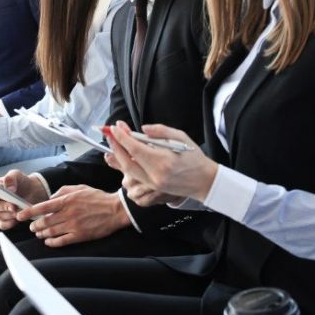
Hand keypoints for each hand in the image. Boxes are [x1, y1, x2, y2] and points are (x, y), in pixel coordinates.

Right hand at [0, 170, 47, 230]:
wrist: (31, 192)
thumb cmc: (20, 181)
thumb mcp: (16, 175)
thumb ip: (11, 178)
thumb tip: (9, 188)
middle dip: (2, 206)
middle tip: (13, 205)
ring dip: (9, 214)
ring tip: (19, 210)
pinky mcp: (2, 222)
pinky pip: (3, 225)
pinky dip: (11, 222)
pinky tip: (18, 217)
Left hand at [15, 185, 130, 246]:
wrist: (115, 210)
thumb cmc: (97, 198)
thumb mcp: (79, 188)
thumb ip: (62, 192)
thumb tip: (49, 198)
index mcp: (66, 200)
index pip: (42, 207)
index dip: (28, 212)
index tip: (20, 215)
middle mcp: (68, 213)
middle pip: (44, 222)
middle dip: (34, 225)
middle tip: (31, 226)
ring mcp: (73, 225)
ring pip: (50, 232)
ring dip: (41, 233)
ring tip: (39, 233)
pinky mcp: (79, 235)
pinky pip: (61, 241)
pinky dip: (51, 242)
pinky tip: (48, 241)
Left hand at [103, 121, 217, 202]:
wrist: (205, 181)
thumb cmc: (194, 157)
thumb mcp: (181, 137)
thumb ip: (160, 131)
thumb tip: (141, 129)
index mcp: (163, 161)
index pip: (134, 148)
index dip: (122, 137)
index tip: (115, 127)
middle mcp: (155, 175)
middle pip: (126, 161)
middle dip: (115, 146)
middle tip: (110, 133)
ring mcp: (153, 184)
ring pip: (128, 170)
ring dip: (118, 156)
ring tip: (113, 143)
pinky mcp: (153, 188)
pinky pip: (134, 176)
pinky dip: (126, 165)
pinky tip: (122, 155)